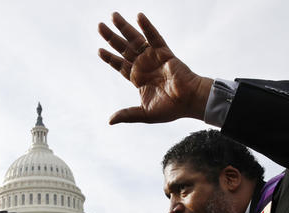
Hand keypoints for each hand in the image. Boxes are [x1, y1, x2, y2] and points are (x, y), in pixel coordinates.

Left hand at [98, 12, 212, 123]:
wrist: (189, 102)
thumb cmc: (171, 109)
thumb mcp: (145, 114)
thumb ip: (128, 114)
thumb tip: (110, 121)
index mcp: (138, 79)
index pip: (120, 65)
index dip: (110, 58)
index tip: (99, 50)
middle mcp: (144, 65)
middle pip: (123, 48)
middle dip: (111, 37)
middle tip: (99, 26)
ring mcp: (153, 57)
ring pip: (135, 40)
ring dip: (124, 28)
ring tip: (113, 16)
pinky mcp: (164, 52)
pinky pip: (154, 37)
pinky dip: (147, 27)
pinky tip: (139, 16)